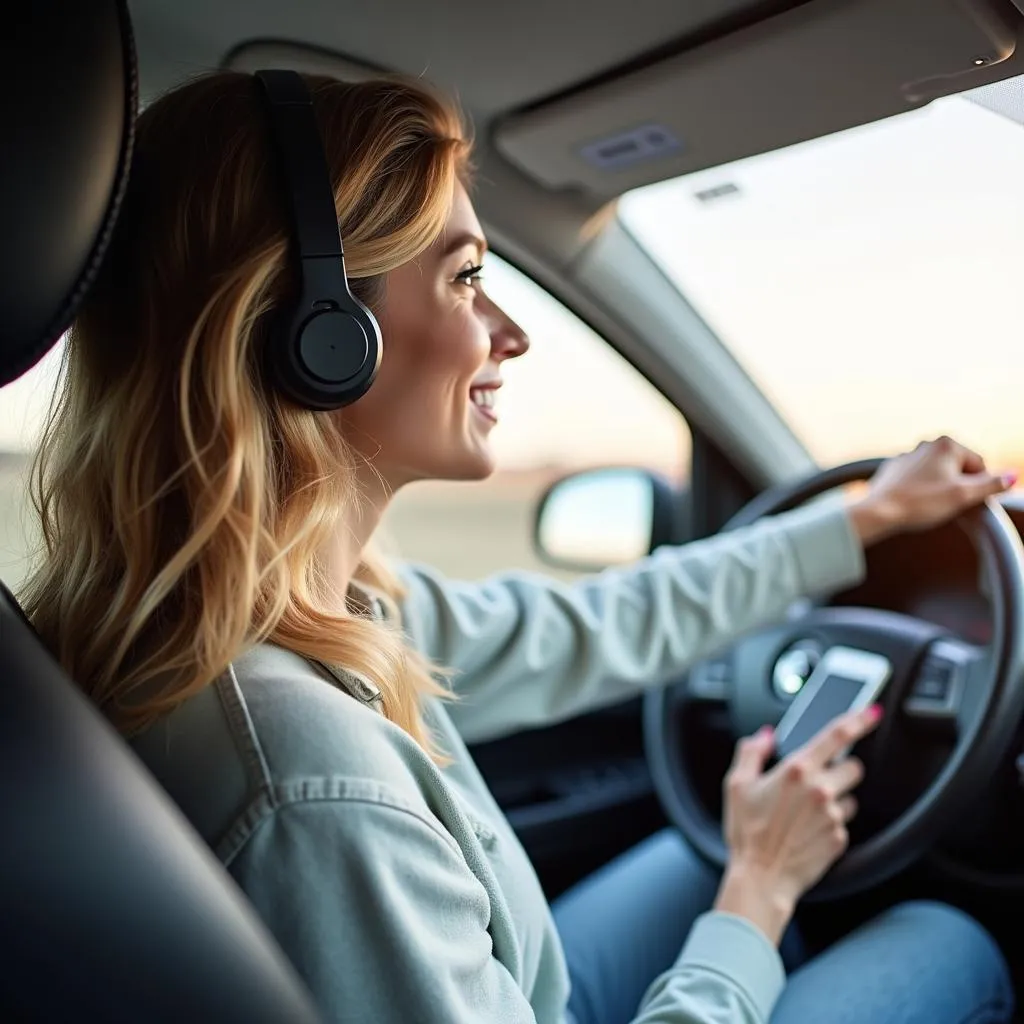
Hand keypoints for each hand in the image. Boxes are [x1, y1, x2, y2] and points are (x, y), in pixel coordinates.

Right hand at [713, 705, 882, 943]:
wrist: (762, 878)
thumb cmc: (746, 833)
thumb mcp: (736, 785)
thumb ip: (751, 752)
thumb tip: (764, 736)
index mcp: (796, 770)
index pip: (837, 735)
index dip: (859, 719)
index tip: (873, 711)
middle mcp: (820, 789)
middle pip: (853, 767)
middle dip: (840, 769)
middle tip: (817, 779)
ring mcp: (833, 815)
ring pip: (849, 795)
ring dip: (835, 797)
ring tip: (806, 811)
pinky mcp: (840, 838)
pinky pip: (843, 821)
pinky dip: (830, 822)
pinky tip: (807, 830)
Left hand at [848, 436, 1014, 545]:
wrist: (879, 511)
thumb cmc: (920, 502)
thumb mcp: (963, 496)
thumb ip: (990, 485)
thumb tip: (1012, 476)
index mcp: (947, 444)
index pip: (978, 465)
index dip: (977, 486)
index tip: (965, 500)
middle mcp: (926, 444)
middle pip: (957, 468)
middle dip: (957, 486)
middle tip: (947, 504)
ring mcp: (908, 455)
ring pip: (937, 474)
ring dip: (940, 488)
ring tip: (929, 505)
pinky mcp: (894, 469)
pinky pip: (917, 479)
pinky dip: (920, 490)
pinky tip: (915, 503)